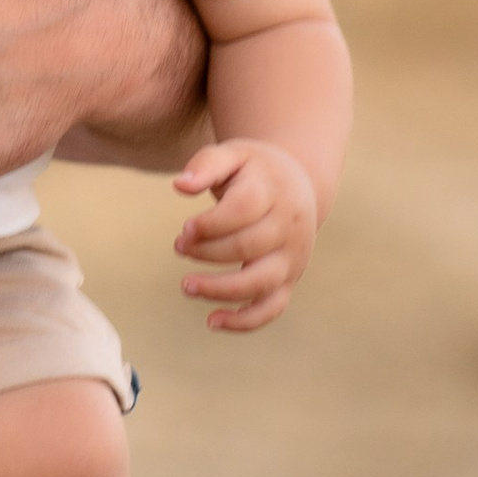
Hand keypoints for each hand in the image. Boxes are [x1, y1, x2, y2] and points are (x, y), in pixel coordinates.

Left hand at [172, 138, 318, 330]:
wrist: (298, 184)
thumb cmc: (254, 170)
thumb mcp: (233, 155)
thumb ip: (205, 165)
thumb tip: (179, 185)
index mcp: (274, 192)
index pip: (243, 211)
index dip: (210, 224)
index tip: (184, 229)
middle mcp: (289, 227)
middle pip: (248, 247)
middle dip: (207, 252)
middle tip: (179, 247)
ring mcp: (292, 257)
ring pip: (261, 282)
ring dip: (220, 289)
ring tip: (186, 286)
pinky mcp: (289, 279)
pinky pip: (272, 308)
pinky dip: (245, 321)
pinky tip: (212, 321)